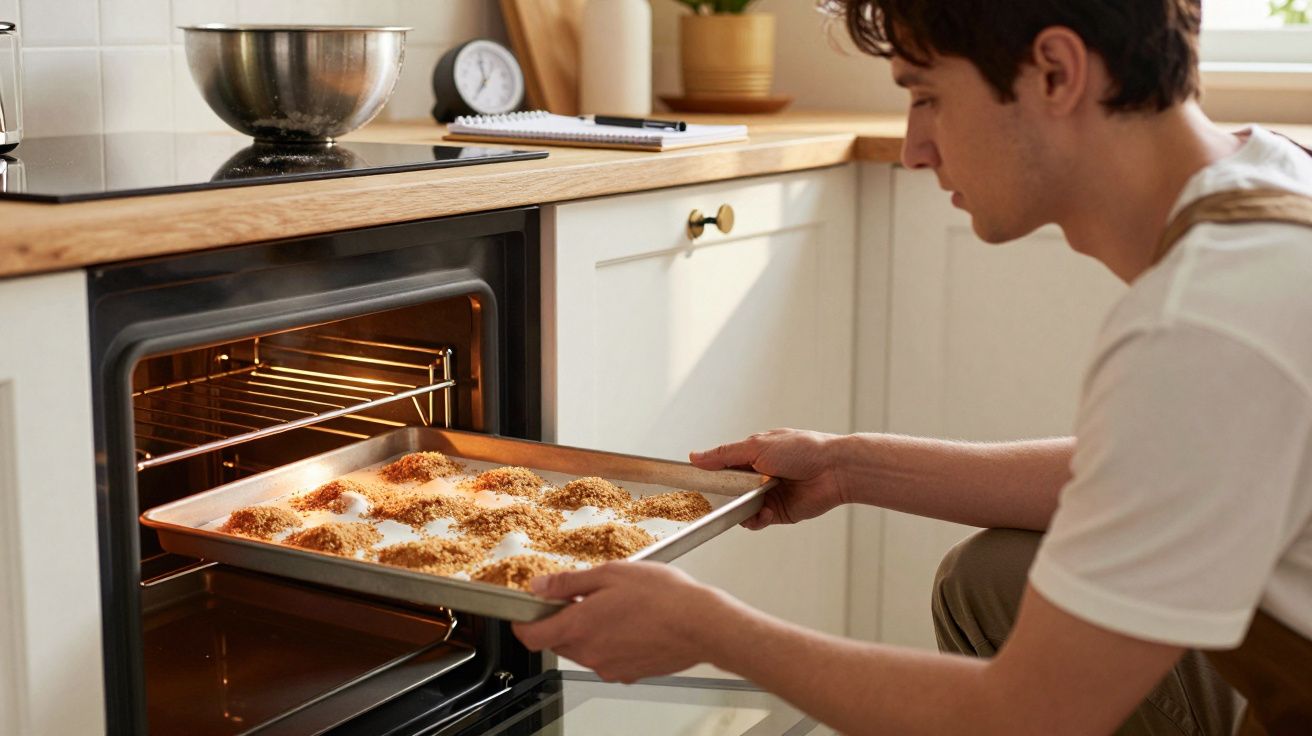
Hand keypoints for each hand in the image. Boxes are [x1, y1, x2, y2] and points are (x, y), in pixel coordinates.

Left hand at [512, 562, 722, 682]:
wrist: (702, 625)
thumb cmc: (663, 597)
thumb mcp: (610, 574)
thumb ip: (569, 583)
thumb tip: (540, 587)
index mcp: (579, 627)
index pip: (530, 636)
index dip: (522, 623)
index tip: (525, 611)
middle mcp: (590, 654)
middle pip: (557, 642)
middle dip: (562, 620)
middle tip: (583, 596)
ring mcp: (609, 667)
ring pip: (582, 649)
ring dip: (588, 630)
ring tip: (616, 606)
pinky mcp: (627, 674)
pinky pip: (606, 657)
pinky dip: (610, 641)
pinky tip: (631, 623)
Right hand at [690, 428, 844, 529]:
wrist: (834, 470)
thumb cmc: (801, 449)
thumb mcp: (756, 446)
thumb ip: (724, 455)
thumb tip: (695, 456)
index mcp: (752, 454)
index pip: (722, 466)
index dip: (709, 475)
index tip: (695, 484)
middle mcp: (757, 475)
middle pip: (728, 490)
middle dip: (722, 497)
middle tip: (713, 502)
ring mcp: (767, 494)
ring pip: (740, 508)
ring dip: (740, 510)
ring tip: (746, 506)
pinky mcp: (778, 512)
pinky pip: (757, 520)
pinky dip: (756, 519)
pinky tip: (764, 513)